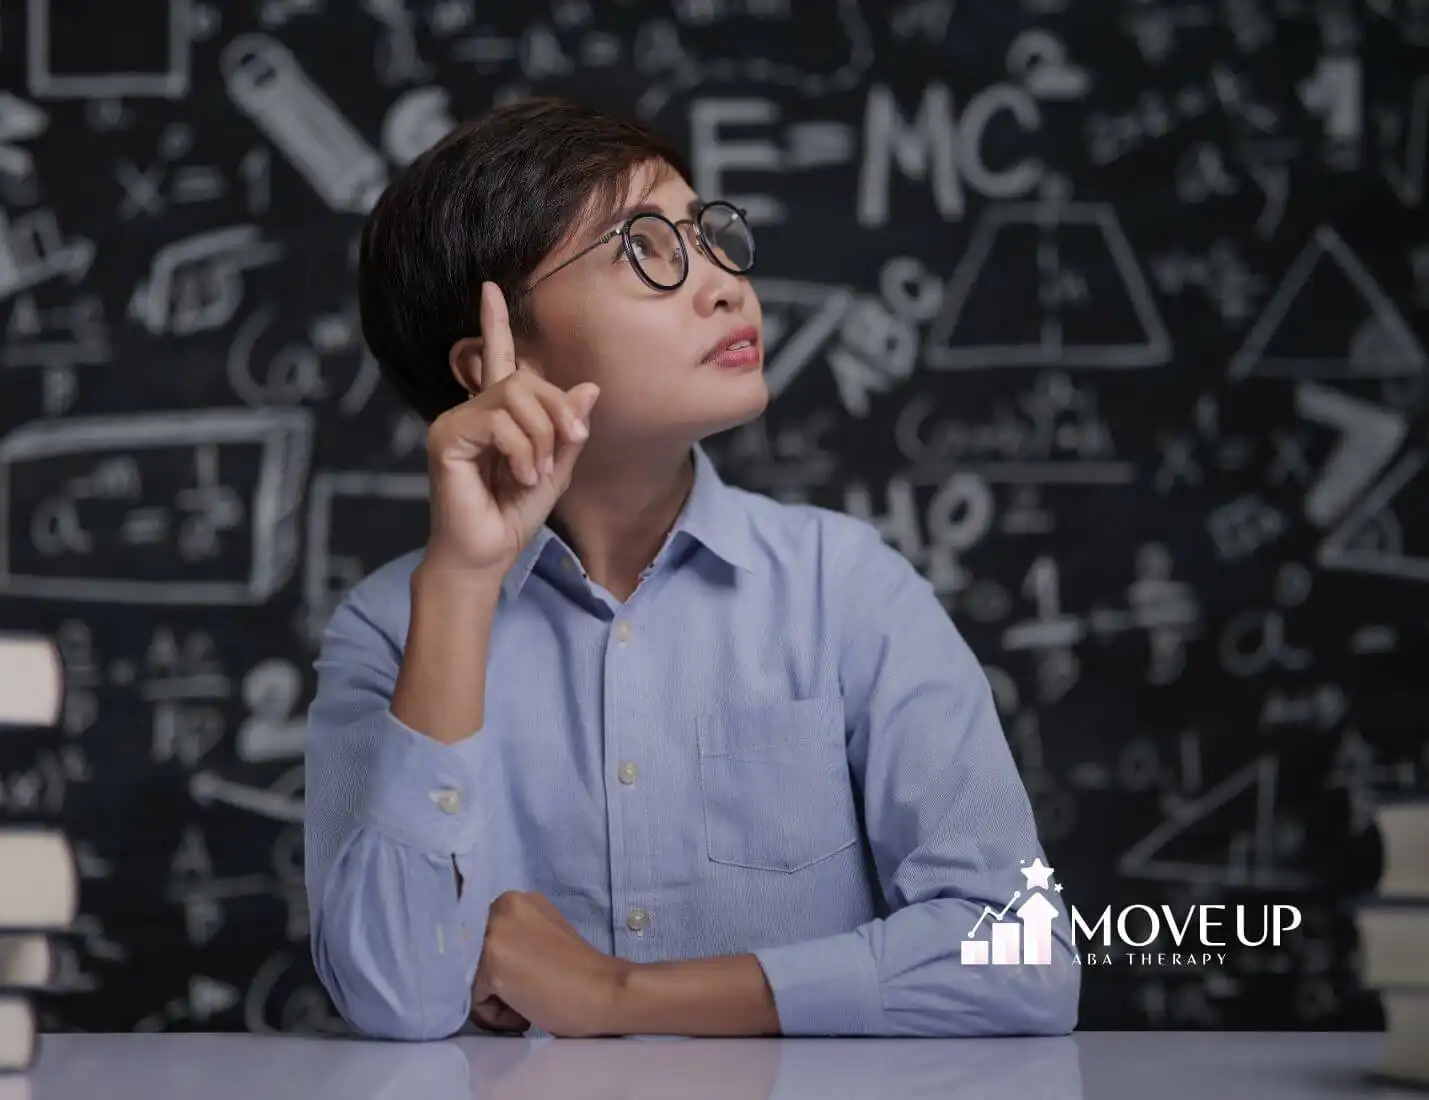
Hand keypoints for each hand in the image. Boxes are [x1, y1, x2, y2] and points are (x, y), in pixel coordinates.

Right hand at [425, 281, 599, 575]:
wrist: (486, 556)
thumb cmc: (513, 516)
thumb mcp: (556, 470)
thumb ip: (568, 430)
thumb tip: (588, 388)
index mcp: (495, 416)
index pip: (497, 360)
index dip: (494, 323)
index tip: (490, 288)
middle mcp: (470, 412)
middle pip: (523, 379)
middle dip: (557, 411)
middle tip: (569, 447)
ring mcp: (454, 423)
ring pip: (513, 397)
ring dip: (541, 435)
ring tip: (540, 472)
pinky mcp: (446, 438)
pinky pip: (498, 422)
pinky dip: (523, 449)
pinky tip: (524, 475)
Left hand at [473, 890, 631, 1037]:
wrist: (606, 991)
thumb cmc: (580, 973)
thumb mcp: (541, 937)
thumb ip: (514, 938)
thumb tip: (486, 961)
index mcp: (516, 899)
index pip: (480, 938)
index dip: (500, 965)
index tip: (525, 977)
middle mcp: (501, 906)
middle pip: (472, 957)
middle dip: (494, 980)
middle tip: (529, 990)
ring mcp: (494, 932)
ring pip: (470, 979)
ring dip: (497, 999)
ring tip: (528, 1002)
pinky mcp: (490, 963)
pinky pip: (475, 1001)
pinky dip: (497, 1016)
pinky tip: (525, 1011)